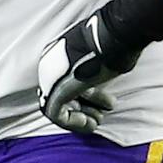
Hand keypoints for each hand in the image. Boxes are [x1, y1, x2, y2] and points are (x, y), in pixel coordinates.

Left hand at [38, 10, 138, 132]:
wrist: (113, 37)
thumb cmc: (113, 43)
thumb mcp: (99, 55)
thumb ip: (93, 66)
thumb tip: (100, 72)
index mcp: (57, 55)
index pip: (67, 82)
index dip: (90, 96)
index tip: (107, 101)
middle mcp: (48, 65)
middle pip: (63, 95)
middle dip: (86, 107)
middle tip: (103, 112)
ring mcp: (49, 78)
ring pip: (59, 106)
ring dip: (80, 118)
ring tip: (98, 119)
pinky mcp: (55, 91)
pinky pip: (56, 115)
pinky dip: (74, 123)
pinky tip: (91, 124)